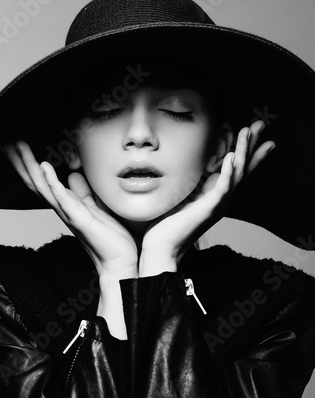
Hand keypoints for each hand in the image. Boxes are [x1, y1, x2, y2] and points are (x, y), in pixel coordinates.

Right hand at [3, 141, 138, 278]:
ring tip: (20, 148)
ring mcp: (68, 213)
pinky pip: (61, 198)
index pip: (43, 182)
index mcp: (67, 205)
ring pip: (43, 188)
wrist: (119, 261)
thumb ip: (83, 193)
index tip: (19, 148)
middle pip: (36, 183)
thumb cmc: (109, 239)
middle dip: (22, 163)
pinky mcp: (78, 218)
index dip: (30, 165)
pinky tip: (43, 167)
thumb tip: (73, 176)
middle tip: (9, 144)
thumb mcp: (95, 207)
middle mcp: (63, 209)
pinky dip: (51, 182)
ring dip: (31, 167)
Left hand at [140, 121, 274, 273]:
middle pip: (243, 169)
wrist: (162, 247)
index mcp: (215, 196)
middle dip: (252, 146)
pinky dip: (229, 172)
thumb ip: (187, 181)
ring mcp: (217, 205)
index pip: (236, 170)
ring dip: (243, 151)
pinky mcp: (209, 210)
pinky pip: (224, 188)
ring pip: (237, 175)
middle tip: (260, 125)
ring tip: (247, 131)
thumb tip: (183, 165)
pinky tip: (233, 157)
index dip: (247, 152)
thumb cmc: (167, 224)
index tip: (254, 133)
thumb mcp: (180, 195)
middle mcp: (221, 200)